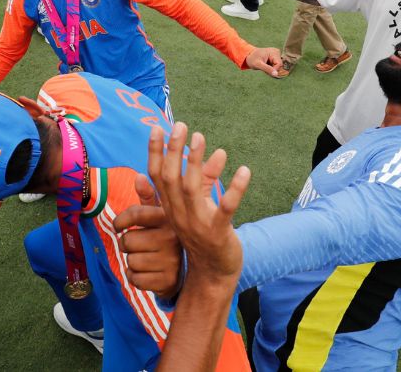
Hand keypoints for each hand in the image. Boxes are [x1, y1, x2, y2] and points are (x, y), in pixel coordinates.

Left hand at [114, 174, 183, 297]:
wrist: (183, 272)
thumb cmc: (163, 238)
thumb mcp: (158, 216)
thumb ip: (147, 198)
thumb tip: (139, 177)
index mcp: (168, 219)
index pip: (136, 214)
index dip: (120, 220)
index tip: (118, 226)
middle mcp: (172, 238)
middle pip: (128, 241)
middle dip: (127, 245)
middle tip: (139, 246)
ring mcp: (171, 260)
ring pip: (130, 261)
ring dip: (132, 263)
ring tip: (146, 259)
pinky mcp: (167, 281)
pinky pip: (135, 279)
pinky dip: (135, 278)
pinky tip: (147, 273)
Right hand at [125, 124, 248, 294]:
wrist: (212, 274)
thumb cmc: (204, 235)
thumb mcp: (199, 206)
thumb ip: (206, 179)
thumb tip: (217, 152)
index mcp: (170, 207)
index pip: (157, 176)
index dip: (155, 152)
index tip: (157, 128)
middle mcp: (178, 213)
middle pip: (170, 178)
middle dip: (174, 150)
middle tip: (180, 125)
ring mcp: (197, 224)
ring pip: (191, 189)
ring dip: (195, 162)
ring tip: (200, 138)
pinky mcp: (218, 233)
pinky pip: (226, 210)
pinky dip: (235, 190)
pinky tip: (244, 171)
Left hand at [244, 47, 282, 77]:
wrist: (248, 55)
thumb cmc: (252, 59)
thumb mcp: (258, 65)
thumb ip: (267, 69)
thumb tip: (276, 74)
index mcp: (274, 52)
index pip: (279, 64)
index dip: (274, 70)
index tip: (266, 71)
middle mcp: (277, 52)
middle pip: (279, 65)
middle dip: (272, 69)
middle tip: (263, 68)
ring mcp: (276, 54)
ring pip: (278, 66)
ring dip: (271, 69)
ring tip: (264, 66)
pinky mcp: (275, 57)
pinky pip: (276, 65)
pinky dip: (271, 68)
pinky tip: (266, 65)